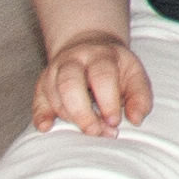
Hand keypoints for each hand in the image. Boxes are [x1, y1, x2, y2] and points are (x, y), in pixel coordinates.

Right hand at [31, 29, 152, 135]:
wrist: (89, 46)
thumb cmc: (115, 68)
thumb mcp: (134, 74)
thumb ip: (140, 97)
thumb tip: (136, 119)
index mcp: (101, 56)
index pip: (102, 76)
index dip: (108, 102)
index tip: (114, 122)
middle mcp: (74, 60)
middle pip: (70, 84)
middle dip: (82, 113)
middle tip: (96, 131)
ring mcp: (55, 71)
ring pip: (54, 94)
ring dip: (68, 117)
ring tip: (87, 130)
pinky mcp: (43, 84)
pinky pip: (37, 101)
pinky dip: (41, 116)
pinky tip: (47, 127)